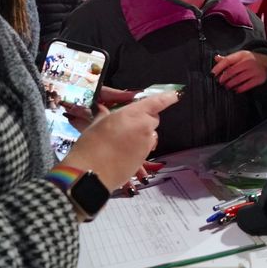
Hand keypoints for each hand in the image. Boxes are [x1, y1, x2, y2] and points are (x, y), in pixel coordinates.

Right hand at [60, 91, 179, 190]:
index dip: (168, 97)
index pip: (157, 102)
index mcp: (134, 114)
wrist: (90, 173)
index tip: (176, 94)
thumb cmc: (91, 145)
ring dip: (142, 133)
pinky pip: (145, 147)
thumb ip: (106, 115)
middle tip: (127, 122)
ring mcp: (146, 144)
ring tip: (122, 139)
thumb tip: (105, 111)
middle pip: (153, 118)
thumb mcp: (96, 124)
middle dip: (145, 118)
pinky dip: (138, 146)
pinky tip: (122, 151)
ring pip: (149, 134)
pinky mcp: (144, 158)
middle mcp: (144, 127)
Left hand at [211, 51, 266, 92]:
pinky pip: (246, 86)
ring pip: (238, 79)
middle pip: (231, 71)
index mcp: (242, 55)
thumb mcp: (240, 56)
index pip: (227, 60)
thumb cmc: (250, 59)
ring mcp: (254, 70)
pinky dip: (239, 89)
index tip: (212, 74)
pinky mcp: (259, 79)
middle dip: (223, 78)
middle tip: (220, 82)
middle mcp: (248, 62)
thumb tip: (216, 58)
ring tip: (227, 86)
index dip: (218, 67)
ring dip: (230, 84)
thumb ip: (228, 58)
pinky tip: (236, 89)